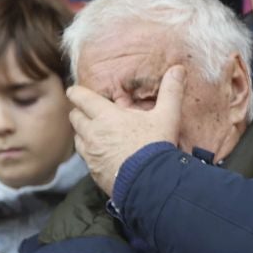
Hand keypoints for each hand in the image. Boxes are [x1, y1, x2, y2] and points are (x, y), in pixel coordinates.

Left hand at [65, 67, 185, 195]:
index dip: (76, 92)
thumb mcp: (167, 116)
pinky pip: (85, 157)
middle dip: (80, 112)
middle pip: (74, 117)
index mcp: (105, 116)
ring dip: (84, 133)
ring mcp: (90, 153)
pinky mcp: (93, 170)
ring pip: (77, 137)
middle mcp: (92, 133)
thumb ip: (171, 91)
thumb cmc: (155, 146)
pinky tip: (104, 154)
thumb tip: (178, 69)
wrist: (150, 182)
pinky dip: (90, 152)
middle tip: (90, 112)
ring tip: (97, 133)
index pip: (80, 98)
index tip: (75, 91)